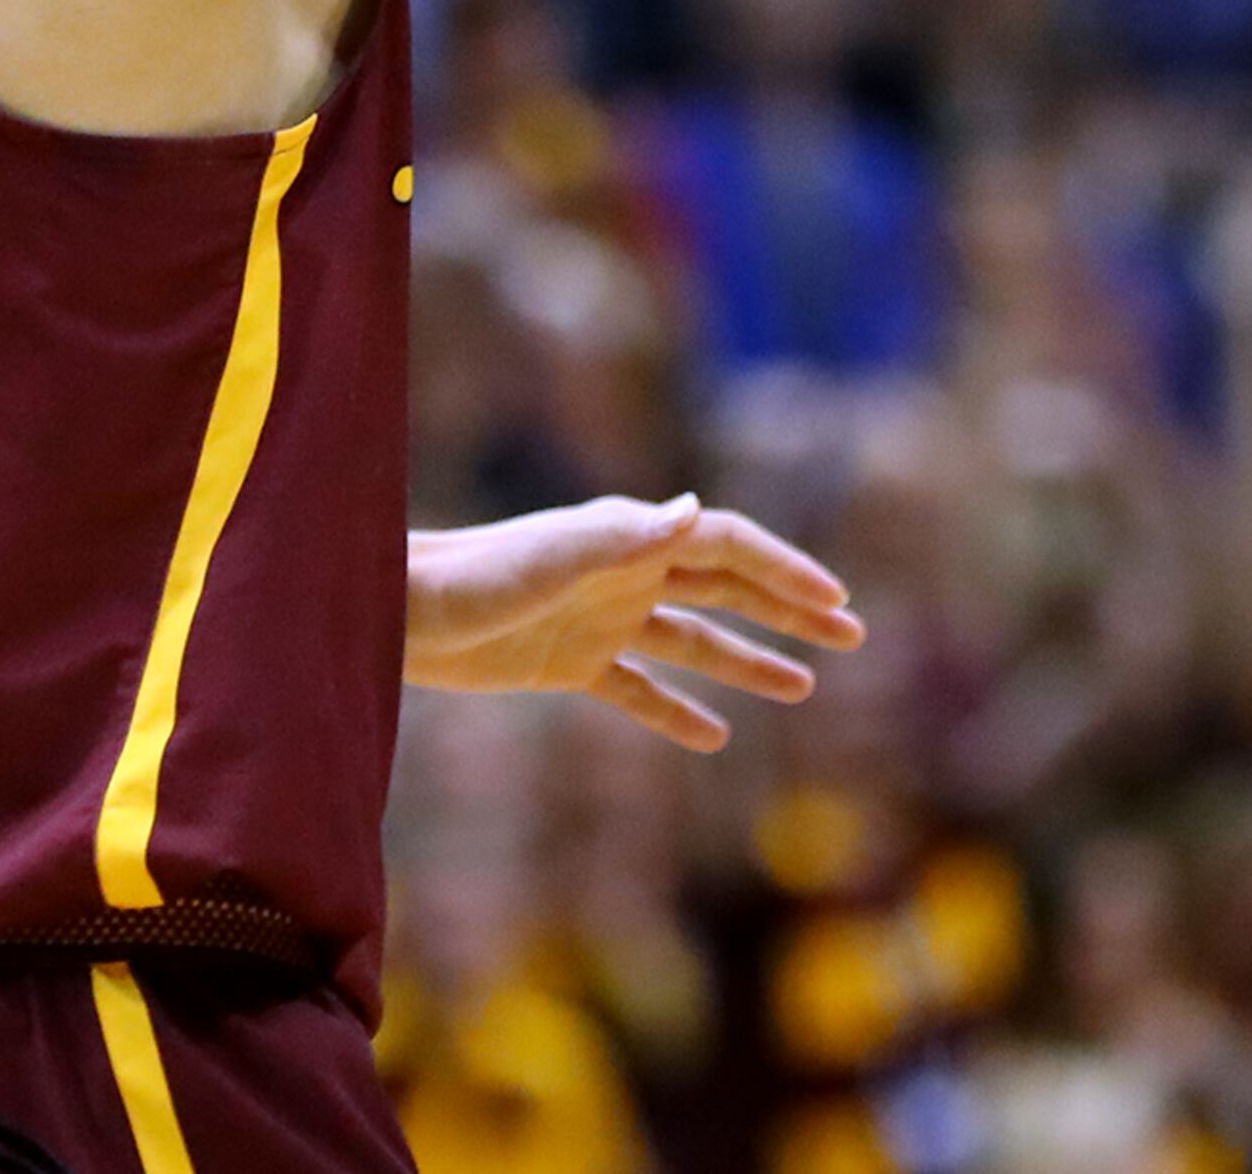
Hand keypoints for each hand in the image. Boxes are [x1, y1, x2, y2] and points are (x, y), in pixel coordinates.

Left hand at [404, 495, 863, 749]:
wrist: (399, 613)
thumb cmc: (474, 577)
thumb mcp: (553, 558)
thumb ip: (624, 539)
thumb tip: (696, 512)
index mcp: (633, 540)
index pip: (730, 548)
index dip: (785, 570)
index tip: (835, 598)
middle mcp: (629, 576)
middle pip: (728, 591)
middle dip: (790, 610)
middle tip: (852, 635)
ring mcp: (604, 622)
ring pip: (697, 644)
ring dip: (750, 662)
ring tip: (805, 689)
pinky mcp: (572, 666)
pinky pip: (641, 692)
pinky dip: (678, 713)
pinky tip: (716, 738)